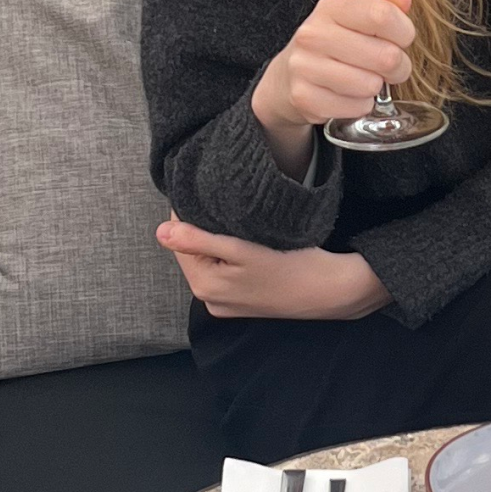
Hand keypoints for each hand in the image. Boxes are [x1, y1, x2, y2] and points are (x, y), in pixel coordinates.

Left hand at [156, 218, 390, 320]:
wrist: (330, 290)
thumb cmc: (290, 266)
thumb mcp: (241, 249)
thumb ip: (198, 241)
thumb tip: (159, 232)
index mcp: (204, 285)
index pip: (180, 240)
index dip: (187, 212)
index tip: (201, 188)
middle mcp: (210, 299)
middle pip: (193, 251)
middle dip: (202, 226)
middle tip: (222, 199)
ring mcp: (226, 303)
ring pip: (209, 260)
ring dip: (216, 239)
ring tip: (235, 217)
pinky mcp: (242, 302)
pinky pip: (224, 271)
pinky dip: (229, 255)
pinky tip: (245, 241)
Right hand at [252, 0, 415, 137]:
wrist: (288, 76)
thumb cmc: (333, 45)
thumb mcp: (356, 19)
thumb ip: (384, 7)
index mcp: (331, 7)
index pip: (382, 15)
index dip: (404, 32)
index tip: (402, 39)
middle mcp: (313, 34)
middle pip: (385, 55)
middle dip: (398, 66)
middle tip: (389, 67)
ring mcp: (305, 66)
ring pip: (371, 85)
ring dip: (377, 87)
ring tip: (366, 80)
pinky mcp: (304, 97)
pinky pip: (357, 107)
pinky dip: (361, 105)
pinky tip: (350, 95)